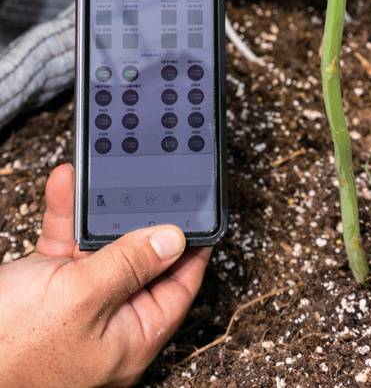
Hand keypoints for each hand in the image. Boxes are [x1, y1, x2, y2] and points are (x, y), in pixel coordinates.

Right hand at [0, 164, 210, 386]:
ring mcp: (78, 301)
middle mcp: (110, 316)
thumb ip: (131, 264)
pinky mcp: (48, 286)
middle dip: (141, 215)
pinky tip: (66, 184)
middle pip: (142, 257)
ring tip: (105, 169)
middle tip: (151, 178)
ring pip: (101, 244)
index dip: (193, 245)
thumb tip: (175, 239)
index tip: (202, 209)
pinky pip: (66, 243)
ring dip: (98, 207)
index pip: (180, 283)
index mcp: (133, 334)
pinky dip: (66, 214)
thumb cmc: (12, 350)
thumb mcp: (83, 298)